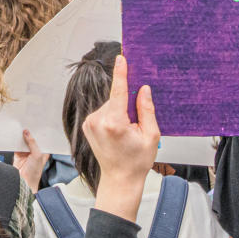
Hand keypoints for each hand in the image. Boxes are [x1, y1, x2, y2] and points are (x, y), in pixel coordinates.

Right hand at [13, 129, 49, 192]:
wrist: (23, 183)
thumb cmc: (34, 173)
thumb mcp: (37, 155)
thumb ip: (32, 143)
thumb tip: (27, 132)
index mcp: (43, 152)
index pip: (42, 140)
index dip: (40, 132)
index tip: (38, 123)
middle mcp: (35, 152)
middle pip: (32, 139)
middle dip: (30, 132)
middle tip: (28, 122)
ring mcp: (26, 154)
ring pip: (23, 142)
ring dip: (21, 136)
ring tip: (20, 125)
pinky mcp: (18, 156)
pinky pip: (16, 146)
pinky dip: (14, 141)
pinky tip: (13, 135)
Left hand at [83, 54, 159, 220]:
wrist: (119, 180)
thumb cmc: (136, 161)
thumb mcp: (151, 135)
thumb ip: (147, 109)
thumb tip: (143, 89)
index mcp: (114, 123)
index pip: (118, 91)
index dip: (121, 73)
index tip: (122, 58)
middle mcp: (98, 121)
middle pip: (116, 98)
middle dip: (128, 105)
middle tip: (136, 125)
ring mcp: (89, 123)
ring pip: (110, 104)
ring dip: (120, 111)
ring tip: (126, 132)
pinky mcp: (87, 125)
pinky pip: (104, 111)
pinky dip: (113, 115)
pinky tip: (118, 132)